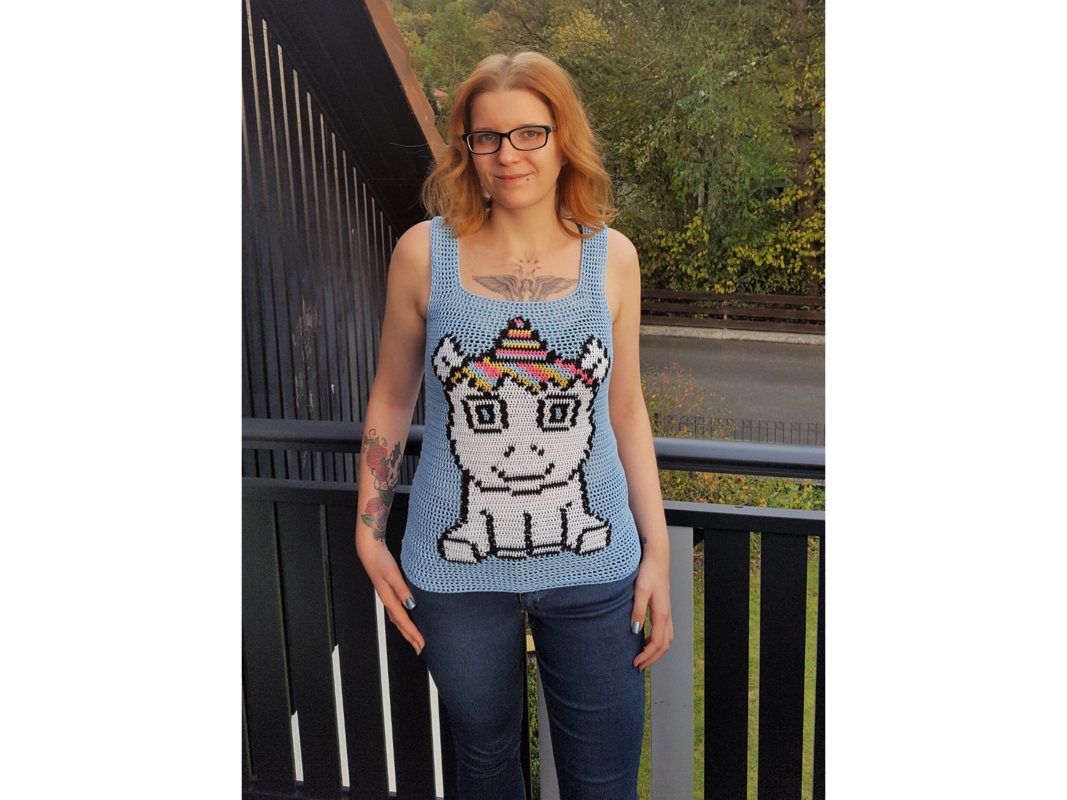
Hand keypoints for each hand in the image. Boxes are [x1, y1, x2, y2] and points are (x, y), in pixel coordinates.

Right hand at [356, 538, 425, 655]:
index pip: (403, 621)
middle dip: (409, 637)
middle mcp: (388, 601)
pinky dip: (403, 620)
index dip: (413, 633)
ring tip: (414, 639)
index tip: (421, 644)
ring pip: (398, 620)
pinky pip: (396, 612)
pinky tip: (407, 619)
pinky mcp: (388, 593)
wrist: (370, 552)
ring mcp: (387, 597)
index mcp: (389, 599)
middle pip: (400, 624)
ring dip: (406, 630)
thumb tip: (411, 605)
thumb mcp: (393, 575)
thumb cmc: (381, 562)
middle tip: (419, 648)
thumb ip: (403, 590)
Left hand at [631, 553, 672, 671]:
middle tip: (638, 666)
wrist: (657, 558)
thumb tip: (635, 632)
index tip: (635, 663)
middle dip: (652, 658)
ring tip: (642, 656)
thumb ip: (638, 612)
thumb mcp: (640, 591)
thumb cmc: (649, 572)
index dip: (647, 656)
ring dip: (655, 651)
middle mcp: (667, 616)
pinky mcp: (664, 609)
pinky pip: (664, 631)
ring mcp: (667, 613)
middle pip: (664, 646)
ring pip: (666, 640)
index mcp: (662, 614)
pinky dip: (657, 641)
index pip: (657, 644)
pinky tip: (645, 639)